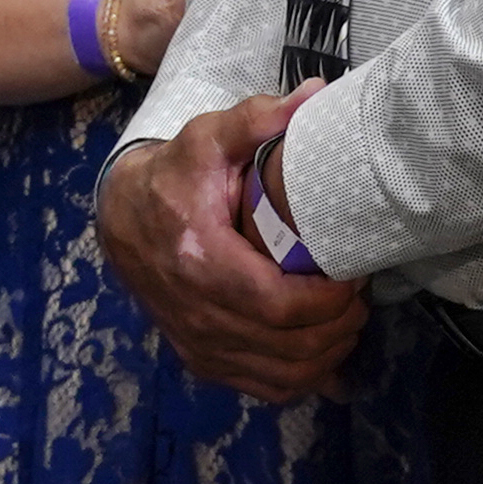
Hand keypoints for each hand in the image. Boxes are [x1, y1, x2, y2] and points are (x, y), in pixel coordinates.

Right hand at [95, 92, 365, 402]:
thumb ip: (257, 120)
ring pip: (283, 375)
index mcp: (200, 261)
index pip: (279, 305)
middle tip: (360, 297)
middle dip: (339, 327)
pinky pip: (264, 387)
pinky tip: (323, 352)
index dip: (329, 302)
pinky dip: (302, 377)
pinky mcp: (201, 359)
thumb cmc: (174, 176)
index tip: (356, 277)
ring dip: (328, 355)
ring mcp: (197, 343)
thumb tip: (314, 96)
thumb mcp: (208, 138)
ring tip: (347, 320)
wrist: (121, 216)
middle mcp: (196, 314)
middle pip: (290, 346)